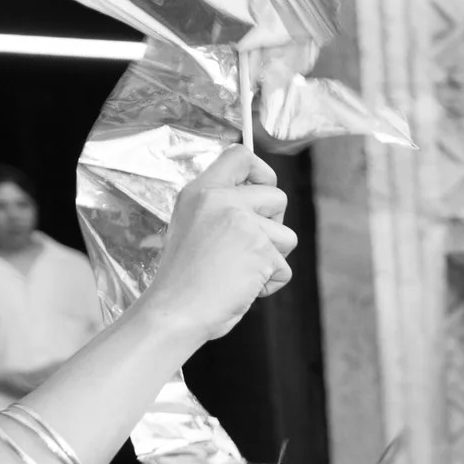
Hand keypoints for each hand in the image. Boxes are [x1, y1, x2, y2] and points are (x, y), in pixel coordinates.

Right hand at [139, 146, 296, 344]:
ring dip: (273, 259)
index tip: (261, 189)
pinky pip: (285, 268)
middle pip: (278, 196)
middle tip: (248, 246)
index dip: (261, 172)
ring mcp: (242, 224)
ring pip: (288, 236)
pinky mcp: (260, 250)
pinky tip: (243, 286)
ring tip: (241, 269)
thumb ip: (221, 206)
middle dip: (274, 225)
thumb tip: (259, 195)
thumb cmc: (185, 275)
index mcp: (201, 191)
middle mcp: (221, 201)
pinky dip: (270, 283)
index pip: (241, 155)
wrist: (176, 309)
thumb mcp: (191, 224)